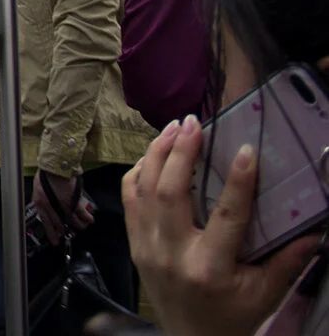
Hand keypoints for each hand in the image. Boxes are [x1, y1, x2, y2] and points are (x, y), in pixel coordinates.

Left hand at [32, 169, 94, 244]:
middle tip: (70, 234)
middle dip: (65, 231)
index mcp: (40, 204)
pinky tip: (90, 220)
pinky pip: (82, 214)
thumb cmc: (46, 174)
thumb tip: (45, 208)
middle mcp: (52, 207)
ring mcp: (64, 205)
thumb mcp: (38, 188)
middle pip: (60, 225)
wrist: (56, 165)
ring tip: (82, 225)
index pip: (46, 223)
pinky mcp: (75, 201)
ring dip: (79, 226)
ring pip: (73, 222)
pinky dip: (87, 218)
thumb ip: (42, 200)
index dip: (51, 233)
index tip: (55, 242)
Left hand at [123, 115, 317, 335]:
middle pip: (168, 192)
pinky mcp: (133, 244)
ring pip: (142, 189)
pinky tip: (154, 155)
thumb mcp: (265, 294)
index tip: (245, 150)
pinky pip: (129, 199)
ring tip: (173, 127)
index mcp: (209, 269)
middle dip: (180, 152)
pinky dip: (138, 172)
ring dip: (156, 153)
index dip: (237, 181)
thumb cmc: (232, 316)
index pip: (225, 216)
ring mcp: (146, 248)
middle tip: (193, 122)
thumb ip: (288, 261)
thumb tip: (315, 229)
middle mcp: (171, 254)